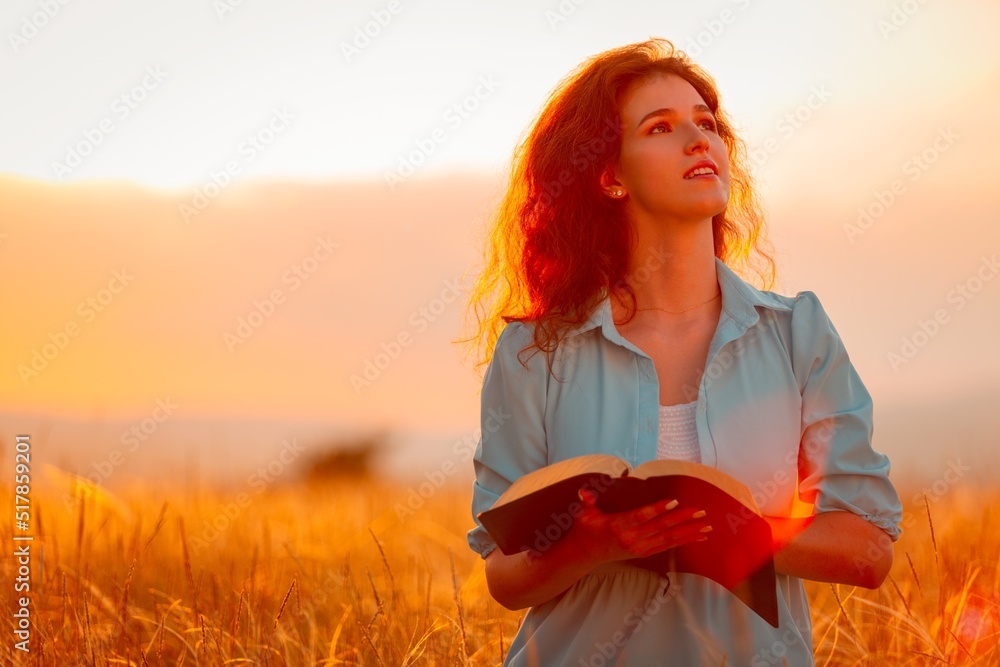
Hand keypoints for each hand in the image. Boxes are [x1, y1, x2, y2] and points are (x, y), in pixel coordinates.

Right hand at [566, 487, 712, 569]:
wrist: (584, 555)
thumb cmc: (584, 529)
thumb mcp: (583, 514)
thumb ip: (586, 501)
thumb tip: (584, 492)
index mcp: (617, 526)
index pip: (641, 516)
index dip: (657, 509)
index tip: (673, 501)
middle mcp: (631, 539)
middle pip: (660, 527)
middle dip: (682, 519)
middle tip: (699, 511)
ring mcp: (639, 548)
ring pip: (667, 538)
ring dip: (688, 531)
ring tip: (706, 525)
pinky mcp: (644, 552)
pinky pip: (667, 545)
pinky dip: (684, 540)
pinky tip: (698, 536)